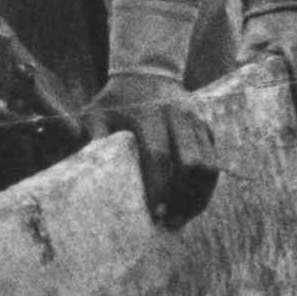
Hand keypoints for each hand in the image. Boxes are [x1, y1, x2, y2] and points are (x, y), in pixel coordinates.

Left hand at [87, 74, 218, 228]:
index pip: (158, 156)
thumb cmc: (115, 101)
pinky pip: (214, 162)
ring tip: (183, 218)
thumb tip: (82, 163)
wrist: (146, 73)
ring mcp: (196, 121)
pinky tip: (191, 203)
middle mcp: (177, 116)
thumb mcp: (95, 113)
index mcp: (148, 114)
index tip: (156, 213)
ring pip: (210, 166)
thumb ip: (89, 136)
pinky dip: (205, 186)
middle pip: (192, 163)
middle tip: (171, 222)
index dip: (159, 187)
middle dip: (184, 197)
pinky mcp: (207, 128)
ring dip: (199, 197)